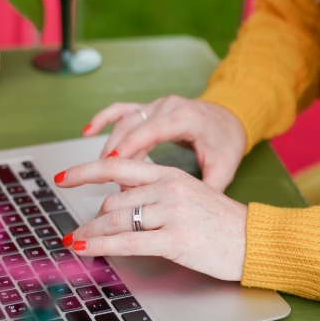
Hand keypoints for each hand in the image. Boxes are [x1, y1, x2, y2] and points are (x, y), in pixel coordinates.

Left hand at [54, 158, 247, 280]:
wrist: (255, 240)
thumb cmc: (222, 222)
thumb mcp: (188, 193)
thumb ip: (154, 190)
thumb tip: (118, 194)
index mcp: (169, 175)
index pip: (117, 166)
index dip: (84, 171)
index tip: (62, 177)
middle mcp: (168, 189)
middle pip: (113, 200)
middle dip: (93, 218)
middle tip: (82, 231)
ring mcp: (171, 214)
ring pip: (116, 220)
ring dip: (91, 233)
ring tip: (76, 241)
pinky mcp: (175, 240)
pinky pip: (127, 242)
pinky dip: (100, 245)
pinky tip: (85, 247)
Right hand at [83, 95, 246, 192]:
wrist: (231, 118)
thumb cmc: (227, 141)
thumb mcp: (224, 167)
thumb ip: (207, 188)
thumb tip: (190, 214)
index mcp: (186, 118)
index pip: (152, 130)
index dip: (130, 146)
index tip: (112, 164)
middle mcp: (168, 107)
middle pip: (132, 127)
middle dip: (113, 153)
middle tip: (98, 181)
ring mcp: (156, 106)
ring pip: (124, 122)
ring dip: (108, 147)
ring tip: (95, 174)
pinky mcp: (149, 109)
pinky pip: (121, 111)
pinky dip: (103, 120)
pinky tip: (88, 133)